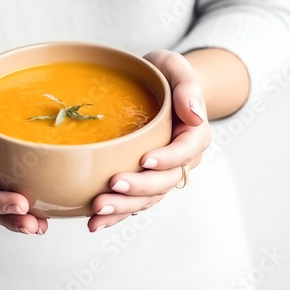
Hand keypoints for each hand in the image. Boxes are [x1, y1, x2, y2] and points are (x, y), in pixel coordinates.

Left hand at [88, 50, 211, 231]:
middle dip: (140, 188)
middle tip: (112, 187)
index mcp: (193, 134)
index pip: (186, 150)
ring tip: (98, 210)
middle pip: (166, 181)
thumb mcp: (175, 67)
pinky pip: (133, 202)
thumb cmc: (164, 75)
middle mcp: (181, 159)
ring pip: (149, 198)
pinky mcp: (143, 180)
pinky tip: (95, 222)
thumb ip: (188, 86)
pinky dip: (116, 214)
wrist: (155, 89)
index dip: (168, 159)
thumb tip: (194, 115)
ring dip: (125, 207)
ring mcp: (162, 173)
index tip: (144, 160)